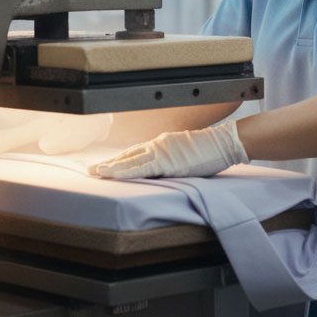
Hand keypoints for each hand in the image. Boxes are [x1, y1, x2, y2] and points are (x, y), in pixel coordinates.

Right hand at [0, 113, 112, 156]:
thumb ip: (61, 141)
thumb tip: (44, 144)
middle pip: (3, 133)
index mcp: (42, 126)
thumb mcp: (79, 134)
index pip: (14, 137)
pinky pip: (11, 134)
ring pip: (4, 132)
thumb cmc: (88, 126)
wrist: (97, 115)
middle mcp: (34, 124)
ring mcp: (33, 126)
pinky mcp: (36, 130)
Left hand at [89, 121, 248, 178]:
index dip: (119, 159)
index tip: (106, 164)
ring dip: (111, 167)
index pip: (136, 152)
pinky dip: (125, 172)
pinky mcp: (166, 161)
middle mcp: (157, 145)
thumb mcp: (187, 152)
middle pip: (128, 156)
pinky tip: (113, 174)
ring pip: (130, 161)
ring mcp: (161, 152)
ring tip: (96, 173)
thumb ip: (173, 157)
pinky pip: (141, 168)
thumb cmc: (210, 149)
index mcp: (162, 143)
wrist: (224, 142)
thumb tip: (167, 166)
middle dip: (110, 163)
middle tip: (92, 170)